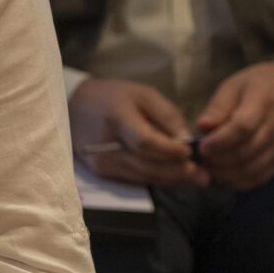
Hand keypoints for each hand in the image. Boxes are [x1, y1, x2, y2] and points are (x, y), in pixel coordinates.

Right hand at [68, 77, 205, 186]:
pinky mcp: (102, 171)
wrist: (74, 106)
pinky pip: (134, 179)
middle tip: (199, 172)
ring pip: (142, 177)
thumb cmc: (113, 96)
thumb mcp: (142, 94)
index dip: (168, 150)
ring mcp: (102, 162)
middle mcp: (106, 144)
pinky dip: (156, 179)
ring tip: (194, 177)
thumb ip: (166, 114)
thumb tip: (185, 138)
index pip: (144, 141)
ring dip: (170, 179)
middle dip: (176, 170)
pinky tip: (173, 176)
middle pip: (145, 165)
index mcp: (116, 117)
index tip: (189, 152)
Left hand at [193, 61, 273, 190]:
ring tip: (209, 169)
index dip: (219, 141)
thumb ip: (218, 107)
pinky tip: (224, 177)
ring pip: (253, 169)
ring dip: (227, 175)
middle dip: (218, 161)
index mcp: (264, 100)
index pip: (242, 127)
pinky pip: (262, 177)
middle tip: (201, 160)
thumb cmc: (257, 85)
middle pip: (246, 152)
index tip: (202, 146)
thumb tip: (202, 127)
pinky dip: (240, 182)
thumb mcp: (234, 86)